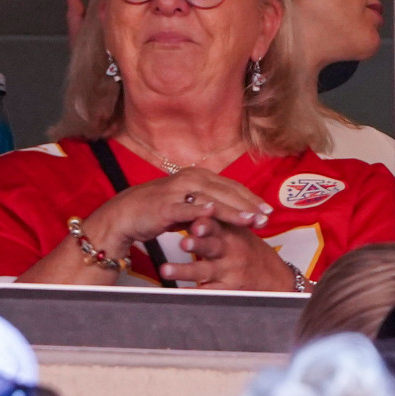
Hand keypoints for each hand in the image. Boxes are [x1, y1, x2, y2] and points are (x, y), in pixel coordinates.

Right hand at [83, 167, 271, 255]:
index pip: (232, 186)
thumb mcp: (189, 203)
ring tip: (251, 219)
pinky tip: (215, 213)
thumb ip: (210, 204)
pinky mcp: (165, 205)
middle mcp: (190, 178)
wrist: (126, 214)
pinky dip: (202, 210)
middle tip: (266, 217)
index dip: (251, 198)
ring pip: (212, 200)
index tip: (268, 210)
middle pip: (226, 192)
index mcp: (198, 176)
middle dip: (249, 205)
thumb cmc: (159, 210)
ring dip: (233, 210)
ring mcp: (178, 191)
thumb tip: (235, 210)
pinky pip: (187, 208)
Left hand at [160, 215, 294, 290]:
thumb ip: (215, 220)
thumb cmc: (247, 250)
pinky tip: (178, 293)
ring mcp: (228, 271)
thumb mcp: (237, 232)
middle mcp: (230, 251)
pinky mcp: (227, 289)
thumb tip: (189, 204)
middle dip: (198, 243)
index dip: (206, 220)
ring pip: (204, 270)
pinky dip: (192, 293)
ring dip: (184, 270)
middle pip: (212, 245)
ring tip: (165, 270)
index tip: (194, 219)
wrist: (273, 277)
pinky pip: (207, 293)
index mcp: (230, 233)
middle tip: (184, 242)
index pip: (216, 223)